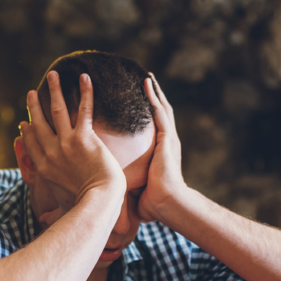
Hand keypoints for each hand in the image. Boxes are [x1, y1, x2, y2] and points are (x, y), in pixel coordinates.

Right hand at [20, 72, 125, 223]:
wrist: (98, 201)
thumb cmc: (83, 208)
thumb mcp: (62, 208)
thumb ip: (53, 213)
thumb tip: (45, 221)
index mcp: (45, 168)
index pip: (32, 144)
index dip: (28, 130)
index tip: (24, 121)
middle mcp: (51, 152)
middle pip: (39, 123)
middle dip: (34, 106)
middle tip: (31, 93)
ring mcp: (66, 143)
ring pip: (57, 110)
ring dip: (54, 90)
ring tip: (53, 76)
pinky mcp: (84, 137)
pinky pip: (84, 109)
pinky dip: (85, 92)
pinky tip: (84, 77)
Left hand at [138, 73, 187, 222]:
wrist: (169, 204)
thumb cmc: (154, 203)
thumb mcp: (138, 188)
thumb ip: (128, 183)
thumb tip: (112, 187)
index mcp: (161, 153)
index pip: (155, 128)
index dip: (149, 115)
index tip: (141, 103)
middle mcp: (167, 142)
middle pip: (160, 114)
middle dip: (154, 98)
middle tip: (146, 82)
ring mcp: (169, 139)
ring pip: (161, 108)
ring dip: (154, 92)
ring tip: (147, 77)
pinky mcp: (167, 139)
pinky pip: (160, 112)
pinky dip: (153, 96)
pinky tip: (147, 83)